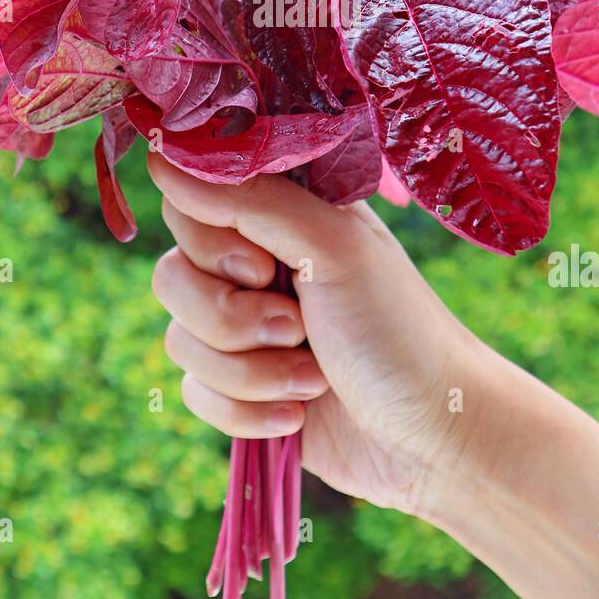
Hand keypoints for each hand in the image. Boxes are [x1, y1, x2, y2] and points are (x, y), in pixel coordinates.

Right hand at [148, 154, 480, 517]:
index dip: (210, 240)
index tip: (261, 264)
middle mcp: (258, 264)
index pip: (191, 200)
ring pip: (180, 340)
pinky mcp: (240, 388)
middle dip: (232, 318)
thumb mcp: (332, 247)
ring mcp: (246, 329)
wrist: (434, 439)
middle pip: (171, 275)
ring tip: (314, 380)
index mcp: (282, 214)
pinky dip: (246, 411)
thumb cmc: (399, 331)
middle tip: (299, 325)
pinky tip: (299, 415)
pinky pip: (194, 393)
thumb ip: (249, 198)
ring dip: (250, 372)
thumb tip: (164, 158)